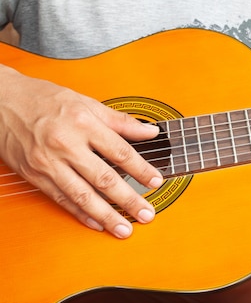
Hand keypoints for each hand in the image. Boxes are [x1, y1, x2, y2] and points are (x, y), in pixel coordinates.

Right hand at [0, 67, 162, 238]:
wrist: (2, 101)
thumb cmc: (47, 100)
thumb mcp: (87, 103)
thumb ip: (121, 121)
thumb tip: (151, 131)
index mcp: (83, 123)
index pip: (120, 151)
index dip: (141, 169)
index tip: (157, 181)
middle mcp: (66, 144)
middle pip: (104, 178)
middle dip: (128, 200)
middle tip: (147, 214)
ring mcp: (48, 163)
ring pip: (82, 195)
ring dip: (106, 215)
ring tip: (124, 229)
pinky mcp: (35, 176)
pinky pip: (61, 199)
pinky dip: (80, 214)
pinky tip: (96, 224)